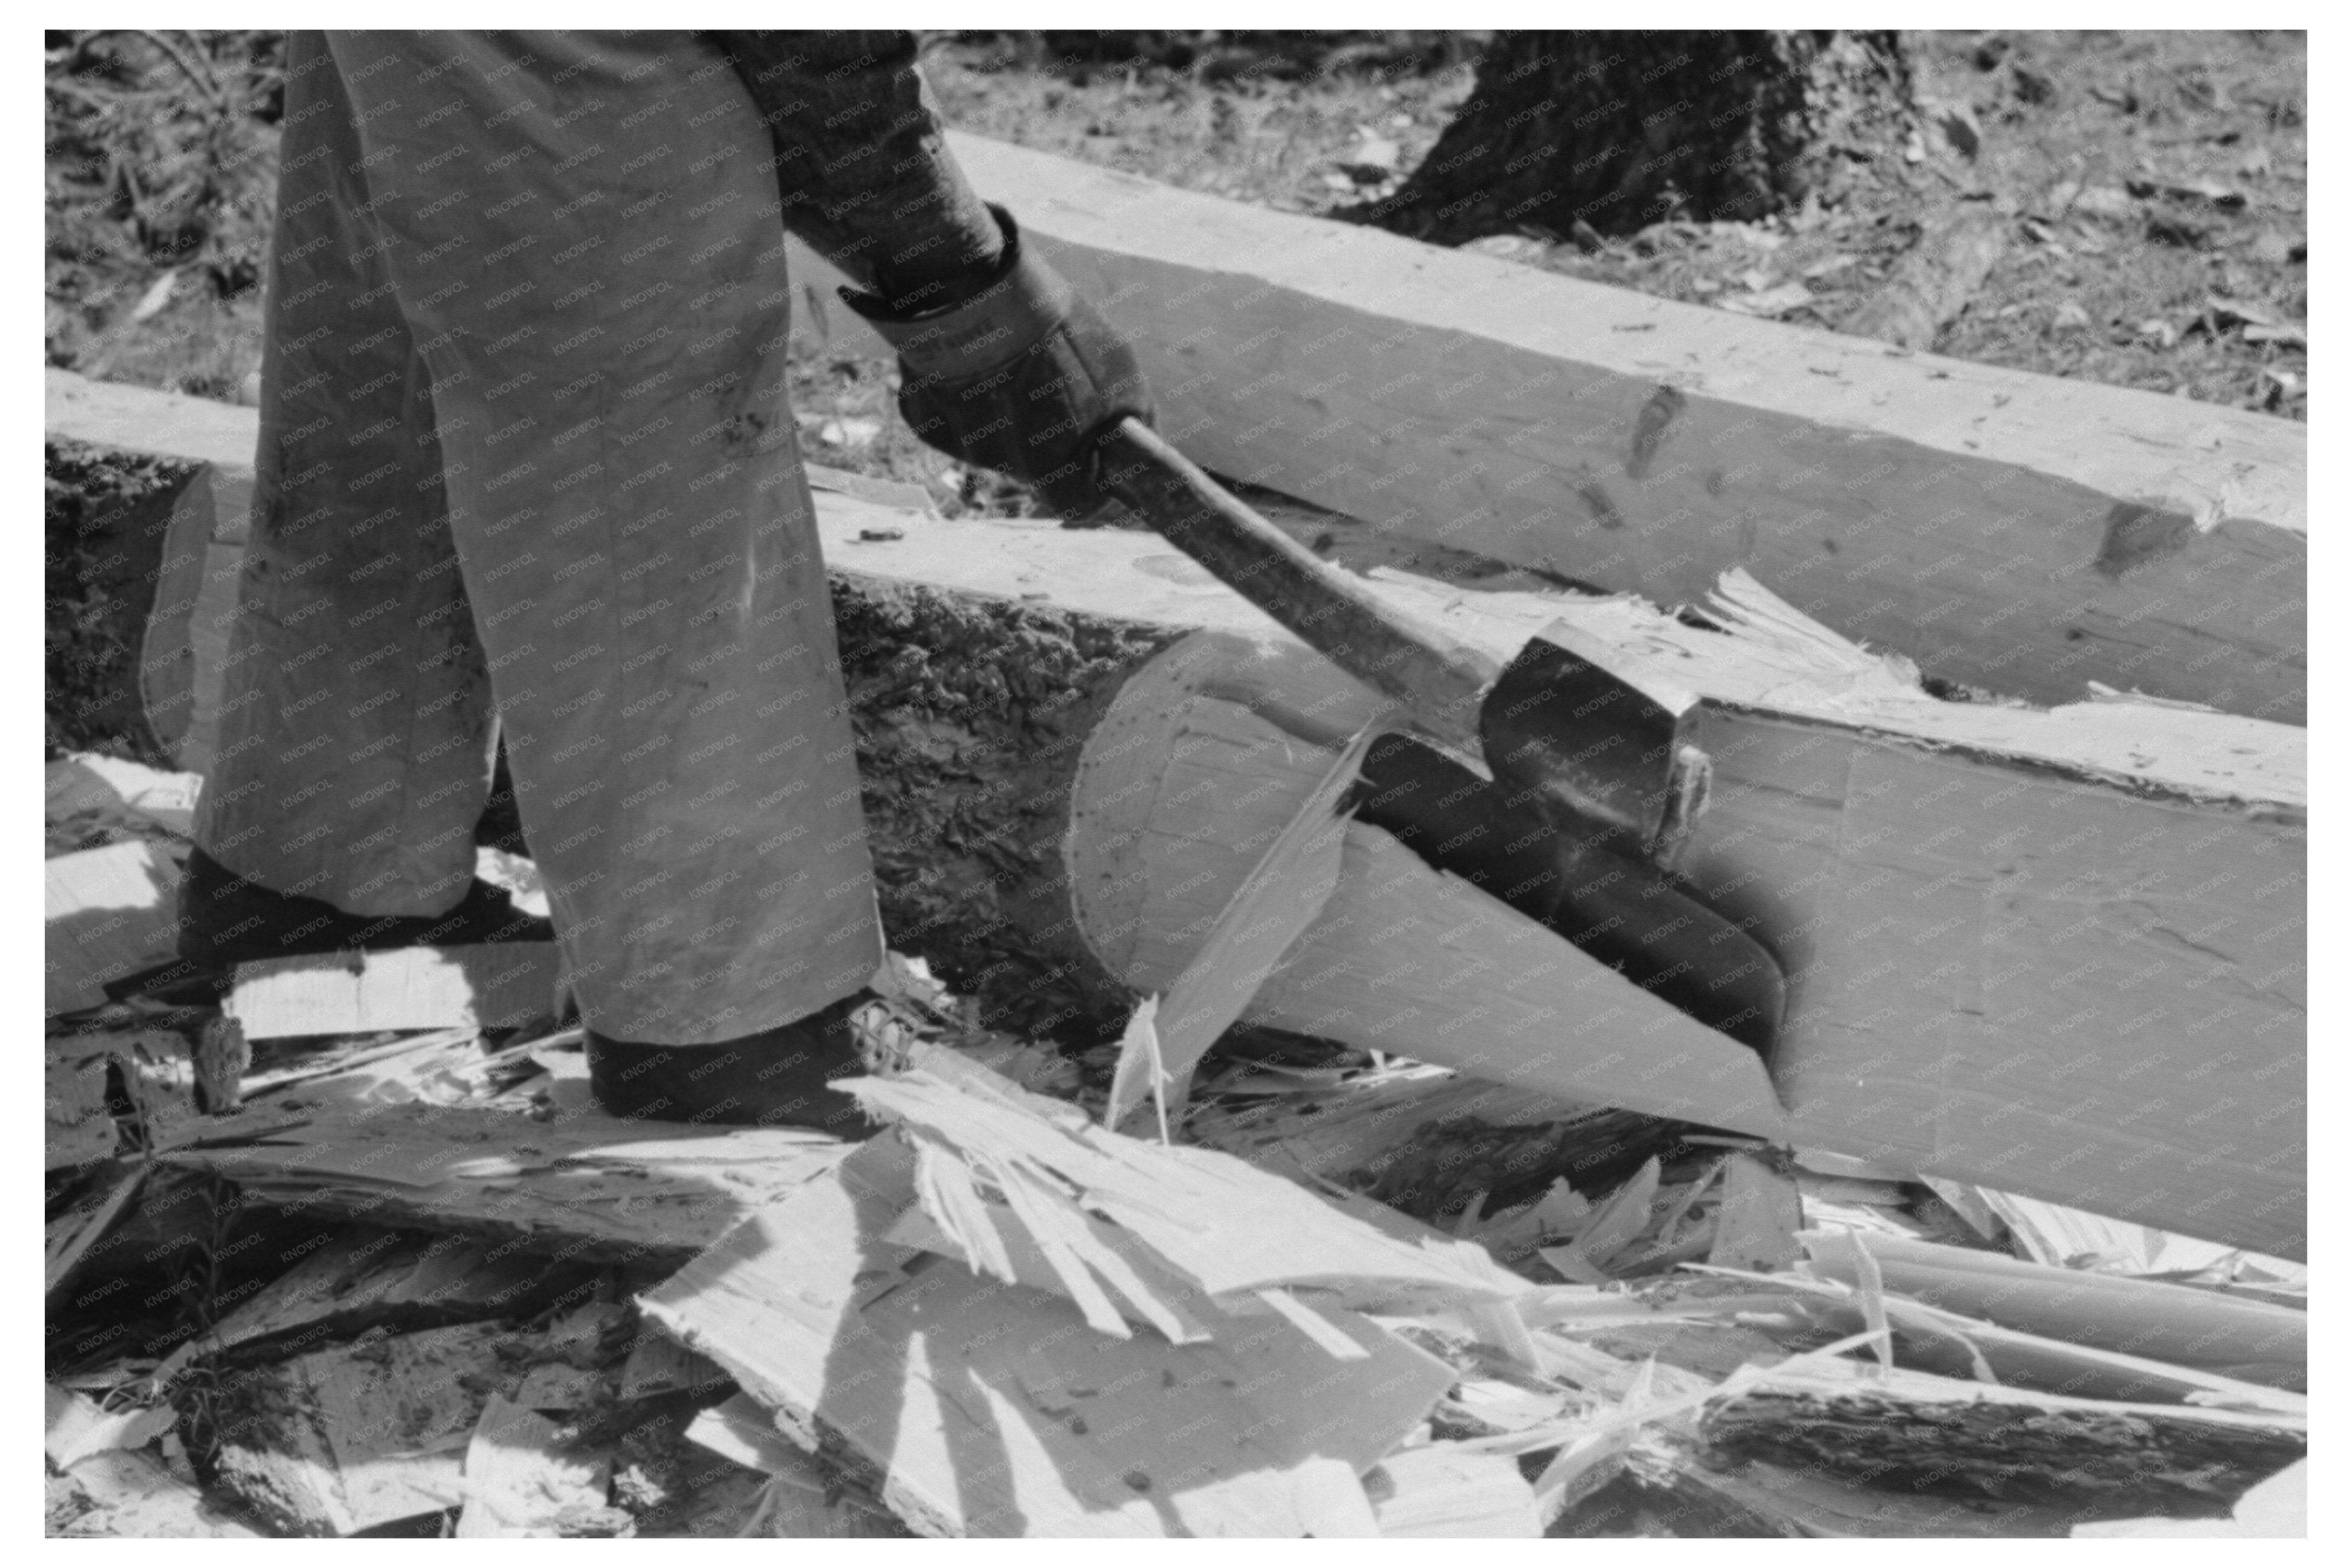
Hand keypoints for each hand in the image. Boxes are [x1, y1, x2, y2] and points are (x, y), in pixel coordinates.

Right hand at [841, 206, 1152, 523]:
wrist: (977, 288)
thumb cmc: (1056, 332)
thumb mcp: (1119, 372)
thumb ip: (1130, 419)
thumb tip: (1137, 443)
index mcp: (1050, 466)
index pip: (1076, 502)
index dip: (1090, 476)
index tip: (1093, 450)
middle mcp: (1002, 465)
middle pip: (1034, 470)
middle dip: (1046, 438)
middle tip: (1051, 385)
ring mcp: (958, 442)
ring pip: (993, 442)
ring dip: (1005, 412)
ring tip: (1011, 363)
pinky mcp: (923, 416)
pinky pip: (954, 417)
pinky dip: (966, 395)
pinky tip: (975, 362)